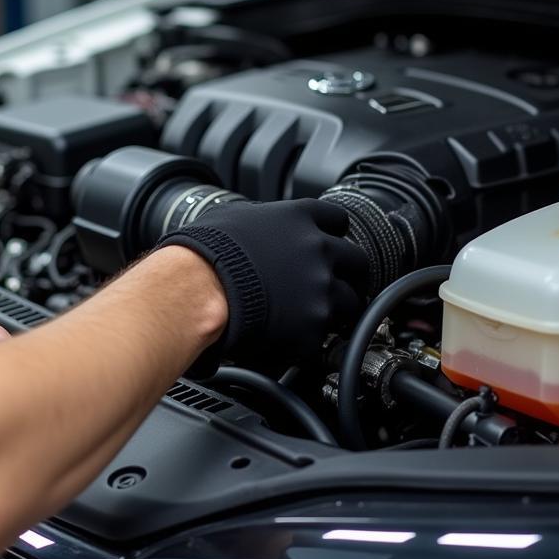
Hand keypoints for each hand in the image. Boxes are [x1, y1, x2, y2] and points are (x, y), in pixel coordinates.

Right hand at [154, 198, 363, 372]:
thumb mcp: (235, 215)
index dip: (333, 233)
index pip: (337, 219)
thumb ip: (262, 219)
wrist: (200, 288)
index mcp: (300, 219)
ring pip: (351, 303)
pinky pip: (322, 338)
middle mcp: (318, 249)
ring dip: (336, 311)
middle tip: (338, 285)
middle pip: (358, 261)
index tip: (330, 243)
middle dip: (350, 275)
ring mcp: (320, 288)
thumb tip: (256, 223)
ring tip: (316, 319)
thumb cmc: (207, 251)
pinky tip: (292, 341)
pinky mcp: (313, 326)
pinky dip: (309, 342)